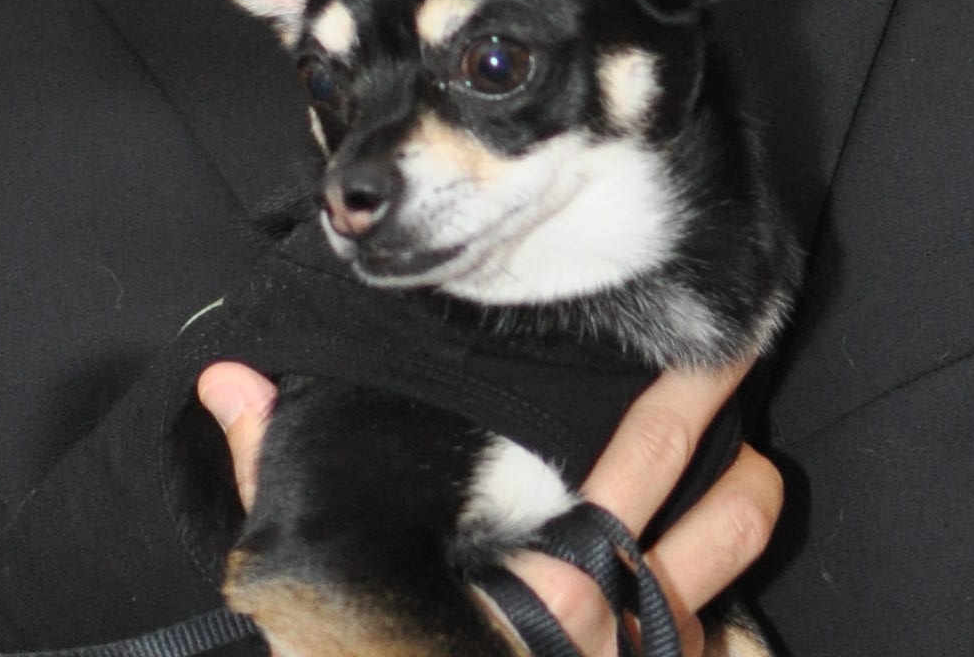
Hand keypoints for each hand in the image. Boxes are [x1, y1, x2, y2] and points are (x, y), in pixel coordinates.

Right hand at [195, 358, 782, 656]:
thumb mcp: (315, 585)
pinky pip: (709, 640)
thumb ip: (270, 469)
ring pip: (730, 570)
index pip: (649, 457)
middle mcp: (619, 613)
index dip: (691, 398)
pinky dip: (715, 604)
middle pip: (716, 501)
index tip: (712, 347)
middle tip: (742, 359)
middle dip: (732, 425)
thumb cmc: (369, 656)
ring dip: (747, 507)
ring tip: (745, 465)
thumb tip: (225, 382)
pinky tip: (701, 577)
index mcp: (552, 570)